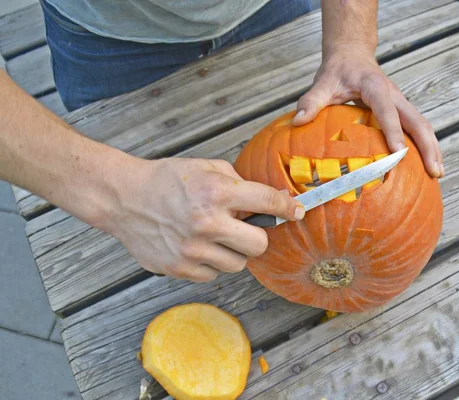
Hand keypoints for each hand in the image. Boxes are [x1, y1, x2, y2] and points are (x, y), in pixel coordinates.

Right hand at [99, 158, 304, 281]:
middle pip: (259, 245)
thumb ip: (238, 183)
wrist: (124, 198)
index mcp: (217, 192)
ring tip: (214, 237)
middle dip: (256, 237)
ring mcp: (192, 249)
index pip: (267, 202)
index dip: (287, 207)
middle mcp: (207, 222)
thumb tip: (271, 199)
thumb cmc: (166, 180)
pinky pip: (212, 275)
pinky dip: (210, 263)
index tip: (296, 211)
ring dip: (232, 252)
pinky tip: (196, 246)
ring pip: (237, 264)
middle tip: (244, 229)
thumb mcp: (205, 168)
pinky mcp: (179, 268)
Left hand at [292, 47, 443, 177]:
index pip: (387, 111)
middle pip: (418, 121)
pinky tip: (427, 165)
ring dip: (432, 148)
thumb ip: (311, 101)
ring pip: (423, 125)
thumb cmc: (338, 70)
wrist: (352, 55)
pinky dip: (425, 146)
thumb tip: (298, 121)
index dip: (394, 131)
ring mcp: (401, 103)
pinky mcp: (401, 110)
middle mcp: (394, 95)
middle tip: (434, 172)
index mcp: (376, 87)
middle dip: (428, 146)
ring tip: (437, 174)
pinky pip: (417, 128)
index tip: (398, 152)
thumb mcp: (322, 82)